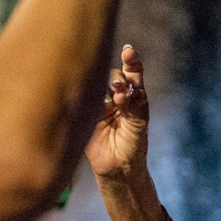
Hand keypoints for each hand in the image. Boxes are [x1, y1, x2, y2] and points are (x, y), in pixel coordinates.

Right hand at [86, 45, 150, 180]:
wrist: (118, 169)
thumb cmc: (133, 146)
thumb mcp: (137, 126)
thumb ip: (132, 106)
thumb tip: (122, 89)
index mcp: (133, 98)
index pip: (133, 74)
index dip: (131, 62)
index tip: (128, 52)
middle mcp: (117, 98)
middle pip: (114, 77)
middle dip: (117, 79)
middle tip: (119, 88)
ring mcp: (100, 105)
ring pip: (97, 85)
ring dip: (103, 87)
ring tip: (113, 96)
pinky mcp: (86, 115)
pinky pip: (83, 100)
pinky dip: (84, 95)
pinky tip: (87, 96)